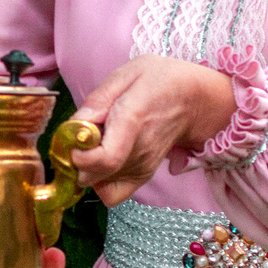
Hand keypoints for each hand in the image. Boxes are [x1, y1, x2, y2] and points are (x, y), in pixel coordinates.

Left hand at [63, 54, 236, 206]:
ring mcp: (143, 168)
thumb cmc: (160, 81)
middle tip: (77, 137)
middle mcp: (139, 151)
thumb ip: (98, 99)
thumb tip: (75, 124)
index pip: (104, 159)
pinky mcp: (143, 177)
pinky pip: (111, 193)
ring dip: (84, 168)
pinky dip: (98, 181)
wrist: (195, 100)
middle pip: (95, 175)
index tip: (72, 138)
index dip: (79, 156)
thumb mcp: (128, 73)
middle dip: (74, 160)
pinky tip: (100, 160)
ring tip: (94, 142)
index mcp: (133, 120)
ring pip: (98, 184)